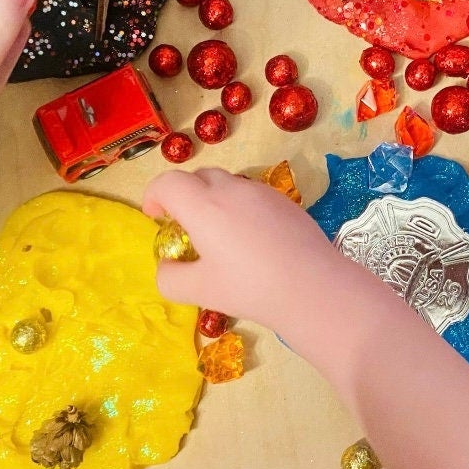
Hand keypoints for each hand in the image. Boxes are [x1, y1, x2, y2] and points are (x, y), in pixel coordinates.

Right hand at [142, 167, 337, 332]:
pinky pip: (252, 195)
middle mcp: (232, 190)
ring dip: (214, 200)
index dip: (154, 196)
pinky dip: (240, 208)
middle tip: (186, 228)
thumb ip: (170, 278)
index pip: (168, 182)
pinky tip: (252, 241)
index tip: (157, 218)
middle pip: (198, 177)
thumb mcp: (201, 291)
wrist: (313, 287)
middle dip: (184, 195)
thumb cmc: (251, 288)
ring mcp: (262, 193)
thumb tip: (166, 268)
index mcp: (204, 206)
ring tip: (220, 235)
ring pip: (228, 184)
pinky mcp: (285, 202)